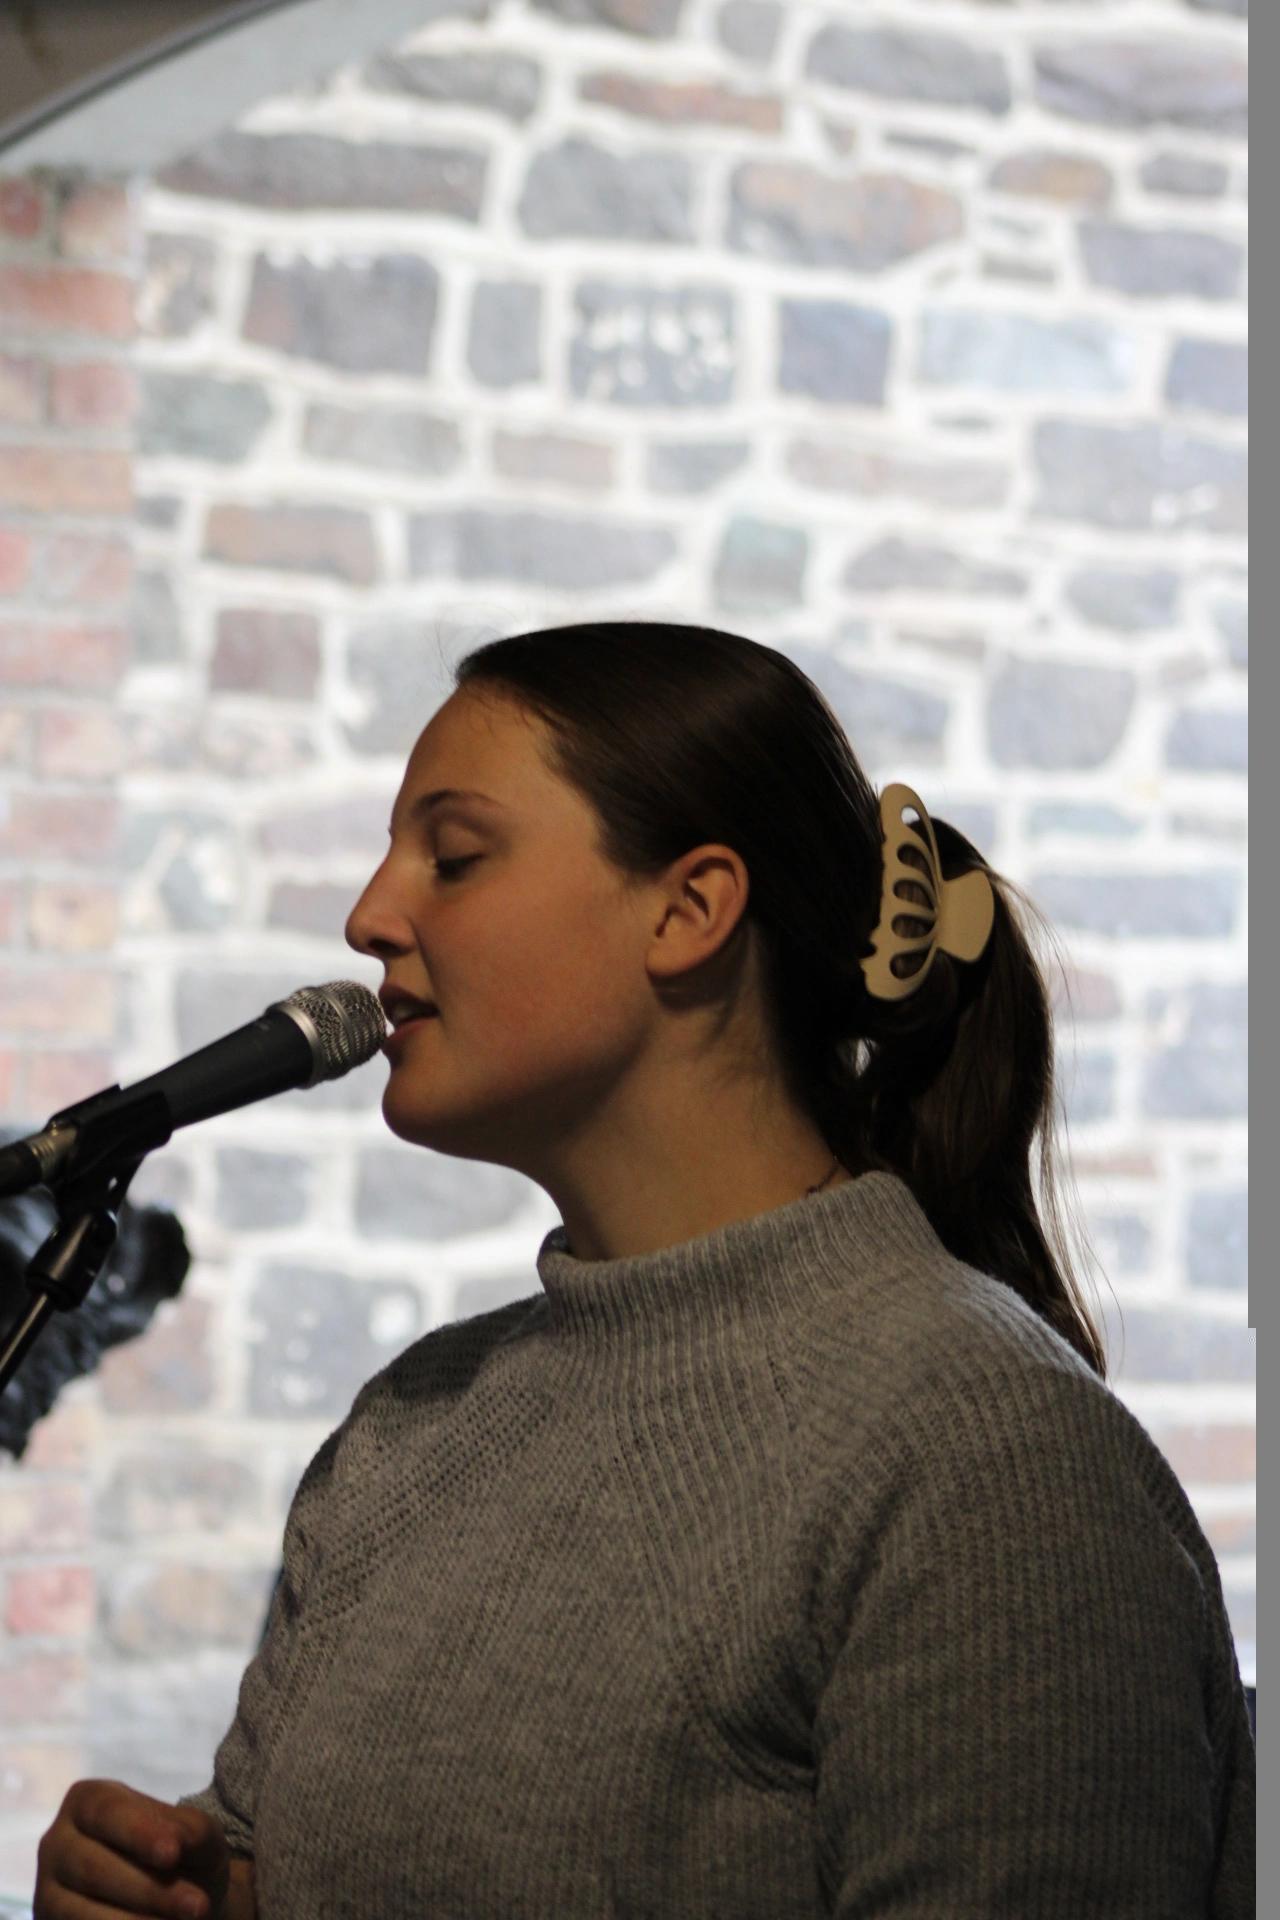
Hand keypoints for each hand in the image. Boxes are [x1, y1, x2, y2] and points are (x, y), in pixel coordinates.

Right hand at [35, 1779, 238, 1918]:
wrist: (173, 1901)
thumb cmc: (181, 1853)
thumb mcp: (197, 1834)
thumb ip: (191, 1831)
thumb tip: (175, 1842)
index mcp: (88, 1801)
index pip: (108, 1813)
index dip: (139, 1834)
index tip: (172, 1854)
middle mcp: (57, 1843)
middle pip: (95, 1868)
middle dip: (150, 1891)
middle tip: (197, 1906)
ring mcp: (47, 1891)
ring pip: (83, 1912)